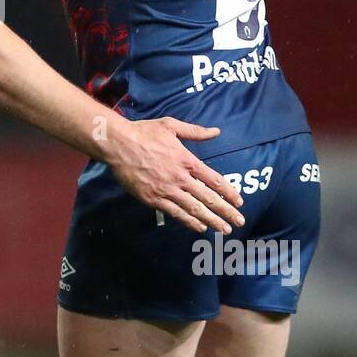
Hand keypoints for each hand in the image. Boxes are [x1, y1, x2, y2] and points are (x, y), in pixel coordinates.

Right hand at [106, 117, 244, 233]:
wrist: (118, 144)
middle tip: (239, 222)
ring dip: (211, 221)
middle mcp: (180, 178)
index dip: (229, 192)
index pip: (214, 180)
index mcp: (187, 160)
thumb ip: (195, 131)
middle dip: (226, 212)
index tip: (239, 202)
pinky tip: (200, 227)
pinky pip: (175, 213)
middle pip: (209, 198)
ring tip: (224, 230)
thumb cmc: (144, 132)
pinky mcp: (153, 199)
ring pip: (194, 209)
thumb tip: (216, 131)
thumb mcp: (171, 126)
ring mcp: (167, 190)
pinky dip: (189, 221)